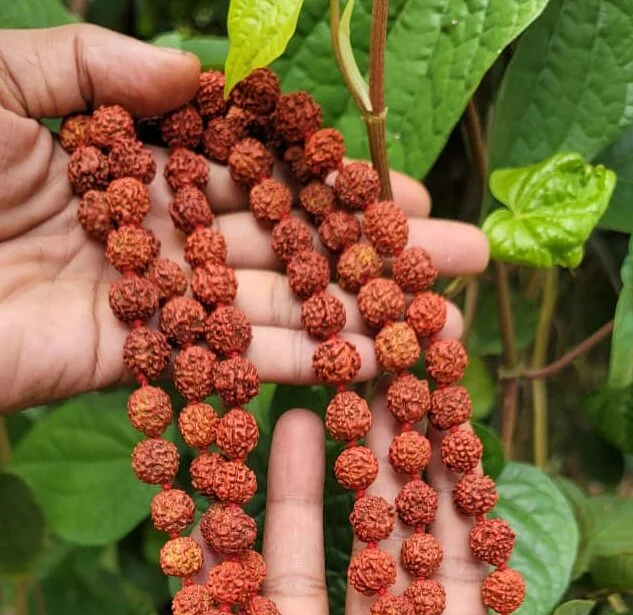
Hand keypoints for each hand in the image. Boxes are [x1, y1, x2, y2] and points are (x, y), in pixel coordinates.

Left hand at [0, 25, 487, 413]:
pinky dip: (297, 363)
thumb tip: (201, 72)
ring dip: (358, 310)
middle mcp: (149, 236)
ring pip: (269, 305)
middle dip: (369, 250)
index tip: (398, 184)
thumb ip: (97, 64)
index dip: (323, 177)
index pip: (247, 169)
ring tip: (445, 313)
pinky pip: (226, 361)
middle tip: (460, 251)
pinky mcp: (131, 366)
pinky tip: (369, 359)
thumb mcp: (3, 80)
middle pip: (278, 241)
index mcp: (125, 163)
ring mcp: (148, 306)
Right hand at [181, 401, 569, 614]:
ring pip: (292, 597)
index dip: (460, 525)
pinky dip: (206, 592)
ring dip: (291, 514)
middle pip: (371, 577)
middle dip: (375, 491)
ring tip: (296, 425)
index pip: (455, 602)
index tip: (461, 445)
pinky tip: (208, 518)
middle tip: (379, 398)